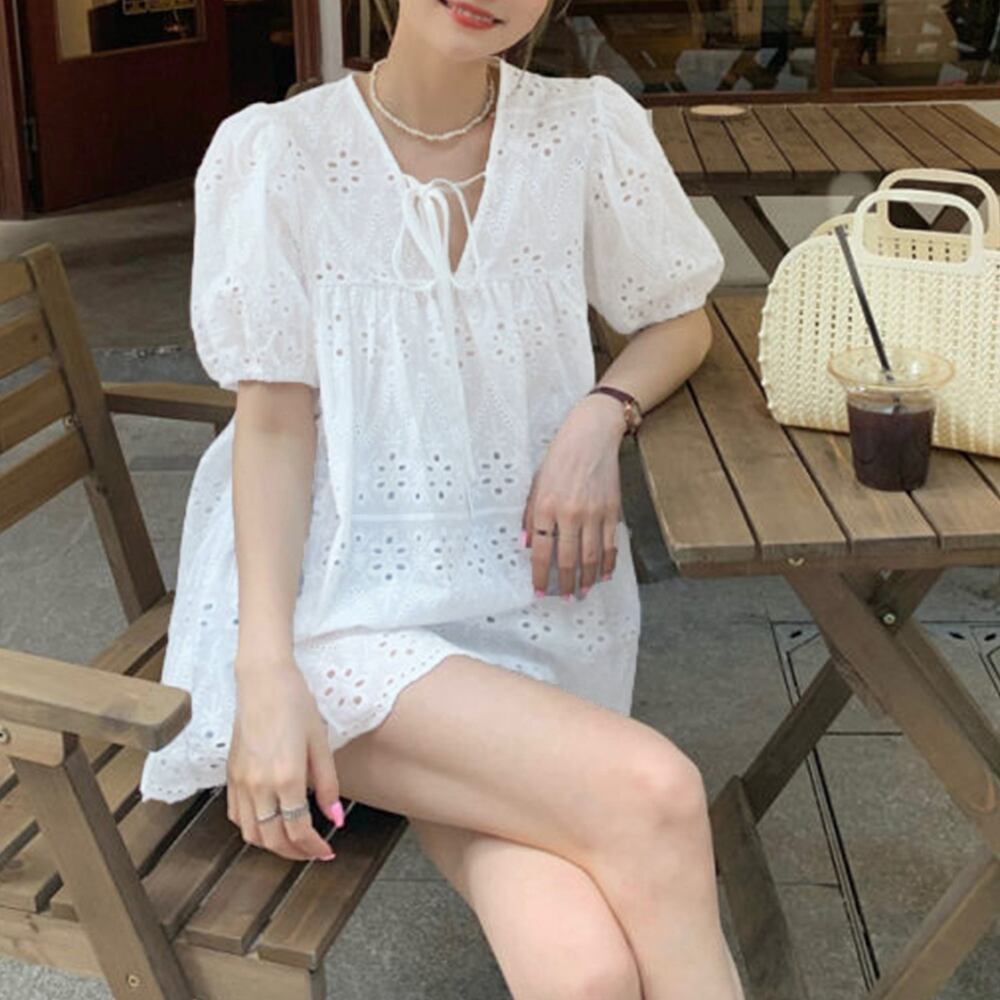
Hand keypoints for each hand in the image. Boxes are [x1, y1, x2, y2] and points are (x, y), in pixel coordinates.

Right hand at [227, 650, 344, 860]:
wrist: (263, 680)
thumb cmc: (296, 704)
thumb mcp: (320, 742)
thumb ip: (327, 783)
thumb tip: (336, 817)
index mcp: (286, 776)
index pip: (298, 829)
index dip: (313, 847)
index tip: (326, 851)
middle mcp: (259, 784)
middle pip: (272, 838)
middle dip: (294, 853)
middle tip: (312, 853)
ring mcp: (241, 780)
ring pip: (251, 833)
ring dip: (272, 844)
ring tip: (292, 841)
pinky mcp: (230, 774)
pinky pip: (236, 814)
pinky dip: (251, 828)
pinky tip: (268, 822)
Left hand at [522, 393, 626, 597]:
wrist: (591, 436)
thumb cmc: (559, 458)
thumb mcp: (536, 484)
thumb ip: (530, 516)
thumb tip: (528, 545)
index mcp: (545, 506)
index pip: (542, 551)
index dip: (540, 576)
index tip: (539, 592)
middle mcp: (569, 513)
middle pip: (568, 559)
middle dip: (566, 583)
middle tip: (565, 598)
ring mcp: (593, 513)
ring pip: (591, 557)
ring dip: (587, 578)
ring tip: (583, 592)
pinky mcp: (612, 510)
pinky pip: (610, 544)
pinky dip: (608, 563)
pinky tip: (604, 575)